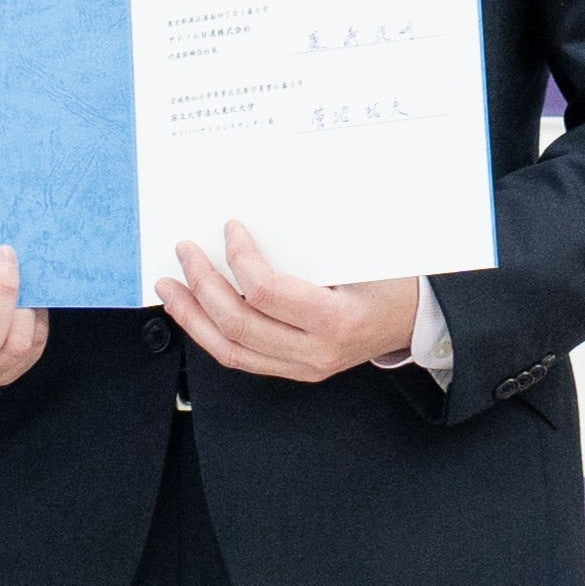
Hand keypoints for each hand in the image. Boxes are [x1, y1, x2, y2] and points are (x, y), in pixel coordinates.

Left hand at [153, 220, 416, 382]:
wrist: (415, 318)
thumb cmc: (390, 279)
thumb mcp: (363, 254)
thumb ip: (311, 242)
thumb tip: (253, 214)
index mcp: (336, 319)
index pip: (267, 293)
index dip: (240, 259)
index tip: (230, 229)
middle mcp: (316, 352)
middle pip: (239, 324)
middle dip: (202, 284)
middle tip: (185, 251)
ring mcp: (303, 366)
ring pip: (231, 350)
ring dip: (192, 316)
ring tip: (169, 287)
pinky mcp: (294, 370)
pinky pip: (240, 358)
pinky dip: (208, 333)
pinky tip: (191, 310)